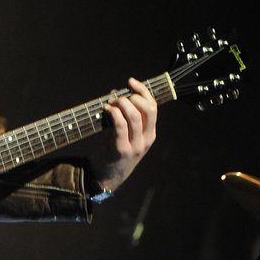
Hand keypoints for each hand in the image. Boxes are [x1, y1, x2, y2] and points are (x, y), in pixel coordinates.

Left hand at [90, 77, 157, 191]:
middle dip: (133, 96)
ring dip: (120, 103)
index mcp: (150, 133)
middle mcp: (146, 139)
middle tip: (118, 96)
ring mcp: (135, 145)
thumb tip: (116, 94)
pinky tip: (106, 109)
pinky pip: (120, 125)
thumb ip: (124, 117)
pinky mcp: (121, 149)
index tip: (131, 81)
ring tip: (110, 103)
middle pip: (148, 109)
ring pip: (134, 115)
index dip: (144, 91)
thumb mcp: (124, 135)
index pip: (153, 107)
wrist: (105, 177)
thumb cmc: (112, 152)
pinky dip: (113, 113)